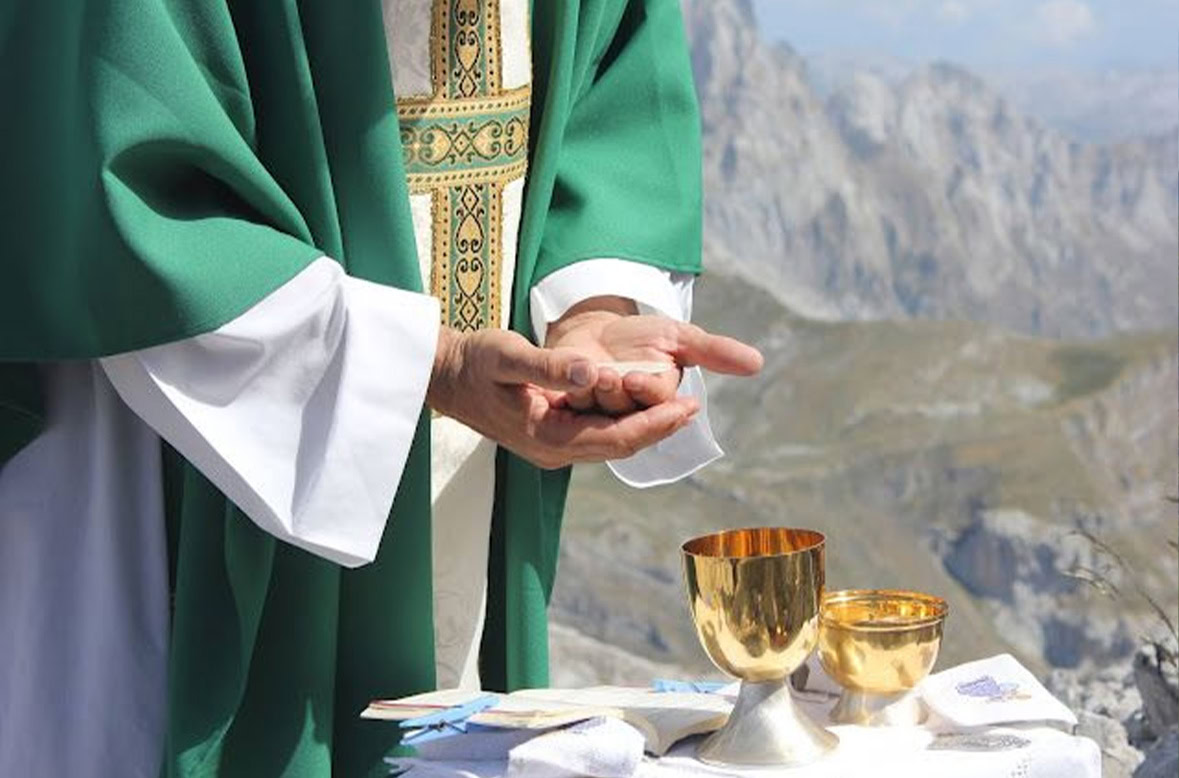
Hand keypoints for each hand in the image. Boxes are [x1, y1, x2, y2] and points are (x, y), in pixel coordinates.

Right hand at [426, 326, 699, 468]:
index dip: (656, 424)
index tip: (688, 406)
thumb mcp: (507, 354)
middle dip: (658, 426)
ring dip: (643, 423)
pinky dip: (622, 418)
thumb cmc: (471, 362)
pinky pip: (596, 431)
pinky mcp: (550, 433)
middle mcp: (553, 449)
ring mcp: (552, 445)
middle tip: (693, 405)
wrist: (441, 374)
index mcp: (547, 437)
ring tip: (678, 403)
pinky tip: (640, 400)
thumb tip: (593, 372)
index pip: (615, 439)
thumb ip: (549, 366)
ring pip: (609, 440)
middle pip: (618, 445)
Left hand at [543, 296, 763, 414]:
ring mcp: (598, 412)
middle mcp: (630, 413)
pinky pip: (570, 403)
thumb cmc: (642, 338)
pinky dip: (569, 389)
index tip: (634, 377)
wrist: (596, 332)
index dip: (646, 390)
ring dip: (589, 393)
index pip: (656, 400)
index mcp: (658, 399)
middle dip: (615, 394)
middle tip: (610, 376)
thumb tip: (758, 363)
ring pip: (595, 409)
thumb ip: (715, 352)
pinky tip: (568, 377)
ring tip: (590, 373)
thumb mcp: (678, 337)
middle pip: (624, 411)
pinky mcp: (571, 408)